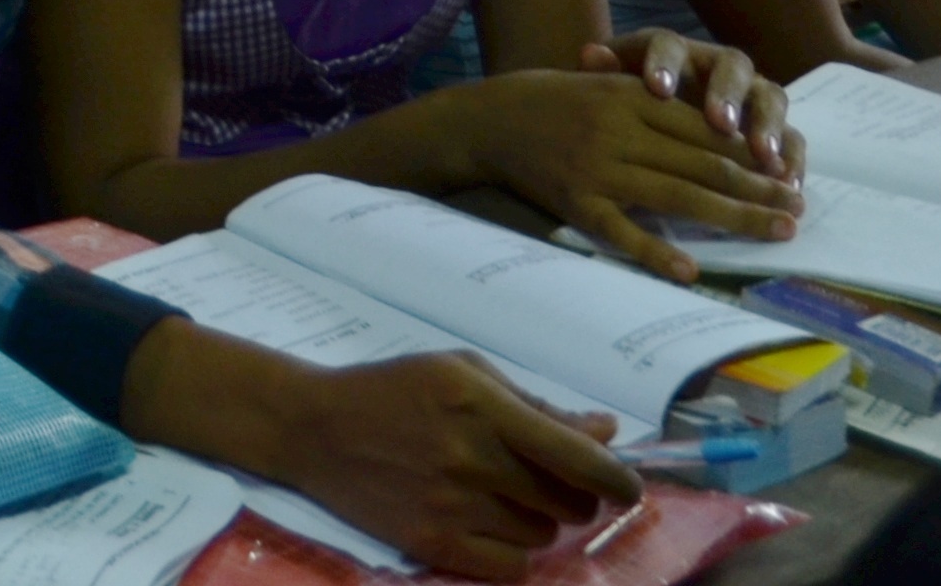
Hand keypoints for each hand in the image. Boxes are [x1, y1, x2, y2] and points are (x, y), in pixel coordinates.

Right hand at [275, 354, 633, 582]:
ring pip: (543, 533)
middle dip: (572, 494)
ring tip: (499, 496)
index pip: (579, 457)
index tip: (627, 487)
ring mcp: (452, 506)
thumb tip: (605, 432)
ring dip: (535, 518)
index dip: (618, 479)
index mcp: (482, 406)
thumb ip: (535, 404)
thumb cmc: (392, 390)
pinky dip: (511, 550)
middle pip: (569, 501)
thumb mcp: (462, 374)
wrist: (312, 428)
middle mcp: (472, 458)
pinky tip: (488, 525)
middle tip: (544, 480)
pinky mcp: (433, 543)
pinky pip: (512, 566)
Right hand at [436, 55, 799, 276]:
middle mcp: (619, 130)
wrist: (484, 119)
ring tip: (776, 232)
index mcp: (631, 96)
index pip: (707, 129)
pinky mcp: (574, 202)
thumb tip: (721, 136)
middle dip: (759, 189)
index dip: (753, 153)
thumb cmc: (549, 99)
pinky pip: (622, 232)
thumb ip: (654, 105)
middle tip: (798, 209)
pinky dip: (657, 252)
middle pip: (704, 165)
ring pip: (678, 197)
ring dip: (734, 218)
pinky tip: (691, 270)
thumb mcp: (603, 84)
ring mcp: (596, 168)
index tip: (790, 173)